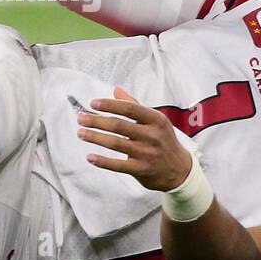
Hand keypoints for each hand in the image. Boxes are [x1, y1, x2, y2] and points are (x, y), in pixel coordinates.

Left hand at [78, 86, 193, 191]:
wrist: (179, 170)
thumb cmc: (163, 140)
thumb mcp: (155, 121)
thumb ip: (134, 105)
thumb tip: (116, 90)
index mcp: (156, 119)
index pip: (129, 108)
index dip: (110, 105)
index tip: (93, 103)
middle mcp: (152, 135)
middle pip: (119, 125)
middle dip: (97, 121)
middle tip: (81, 118)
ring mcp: (147, 153)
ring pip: (116, 144)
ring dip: (95, 137)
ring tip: (81, 133)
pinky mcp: (142, 170)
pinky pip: (119, 165)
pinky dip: (103, 161)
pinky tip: (90, 157)